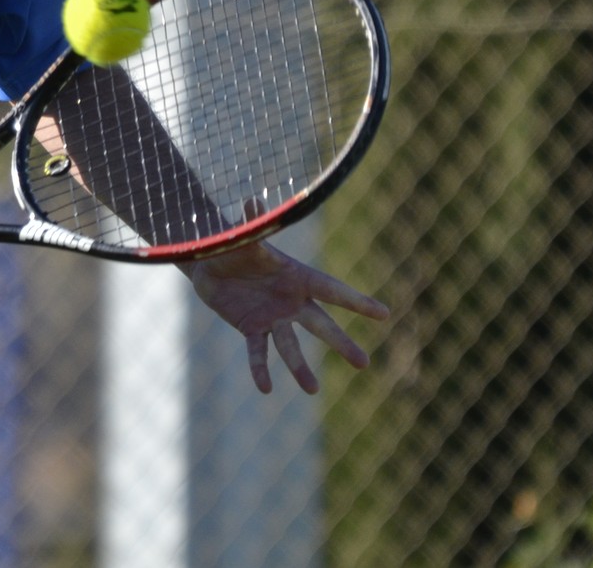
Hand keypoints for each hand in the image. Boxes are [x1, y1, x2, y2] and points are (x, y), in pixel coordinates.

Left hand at [183, 240, 388, 394]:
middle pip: (321, 325)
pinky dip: (260, 369)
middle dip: (341, 343)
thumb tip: (252, 202)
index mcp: (297, 276)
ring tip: (312, 390)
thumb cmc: (233, 246)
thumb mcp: (244, 239)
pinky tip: (265, 389)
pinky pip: (258, 352)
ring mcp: (273, 317)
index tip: (384, 314)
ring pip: (291, 345)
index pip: (332, 290)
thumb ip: (251, 226)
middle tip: (363, 363)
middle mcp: (291, 300)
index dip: (357, 302)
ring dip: (300, 368)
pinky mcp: (252, 329)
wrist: (208, 263)